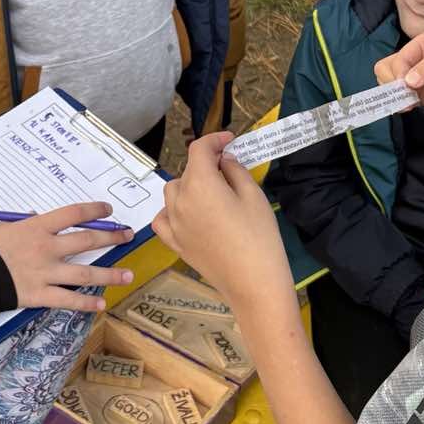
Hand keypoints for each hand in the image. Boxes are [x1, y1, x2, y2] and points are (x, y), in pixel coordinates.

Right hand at [0, 203, 134, 311]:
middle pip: (87, 240)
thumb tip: (37, 221)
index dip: (95, 210)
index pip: (74, 214)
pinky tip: (101, 304)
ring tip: (128, 275)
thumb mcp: (3, 227)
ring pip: (85, 273)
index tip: (108, 210)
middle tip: (127, 236)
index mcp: (37, 227)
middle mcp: (47, 248)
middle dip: (111, 237)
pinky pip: (68, 300)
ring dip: (110, 274)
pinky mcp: (40, 295)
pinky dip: (85, 303)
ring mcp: (46, 273)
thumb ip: (24, 225)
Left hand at [153, 133, 293, 313]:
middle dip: (206, 164)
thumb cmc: (260, 238)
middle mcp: (180, 200)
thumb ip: (236, 171)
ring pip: (173, 191)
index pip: (199, 149)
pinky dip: (172, 210)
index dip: (214, 139)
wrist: (253, 284)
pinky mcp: (175, 243)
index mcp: (200, 184)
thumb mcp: (253, 196)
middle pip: (187, 170)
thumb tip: (224, 160)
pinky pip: (163, 218)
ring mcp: (173, 223)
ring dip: (189, 184)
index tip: (230, 140)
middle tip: (230, 169)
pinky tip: (188, 213)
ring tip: (212, 192)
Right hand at [374, 32, 423, 115]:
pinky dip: (402, 104)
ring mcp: (422, 79)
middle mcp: (419, 59)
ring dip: (394, 95)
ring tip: (407, 103)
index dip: (397, 72)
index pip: (398, 58)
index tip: (405, 85)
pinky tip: (410, 107)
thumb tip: (407, 82)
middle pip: (388, 69)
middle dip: (390, 82)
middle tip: (404, 94)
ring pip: (393, 85)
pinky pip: (405, 99)